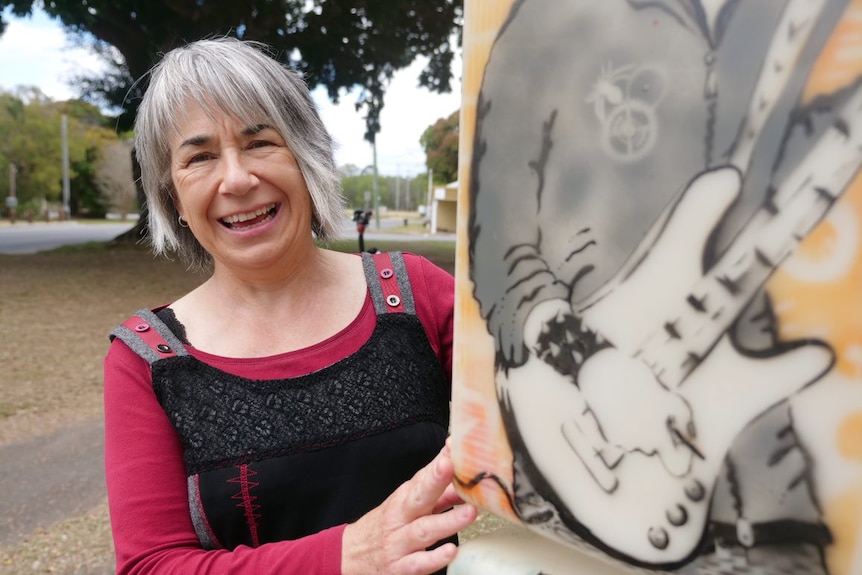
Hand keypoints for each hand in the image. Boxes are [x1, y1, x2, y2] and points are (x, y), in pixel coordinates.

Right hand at [341, 443, 477, 574]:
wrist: (350, 555)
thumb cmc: (386, 525)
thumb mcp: (407, 504)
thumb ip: (437, 491)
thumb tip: (463, 474)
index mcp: (405, 498)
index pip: (422, 477)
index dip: (438, 464)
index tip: (453, 447)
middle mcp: (401, 517)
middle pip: (418, 497)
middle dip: (435, 480)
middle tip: (451, 466)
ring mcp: (399, 543)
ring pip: (423, 531)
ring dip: (447, 521)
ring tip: (470, 512)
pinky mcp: (400, 568)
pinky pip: (418, 564)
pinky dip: (434, 558)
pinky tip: (451, 551)